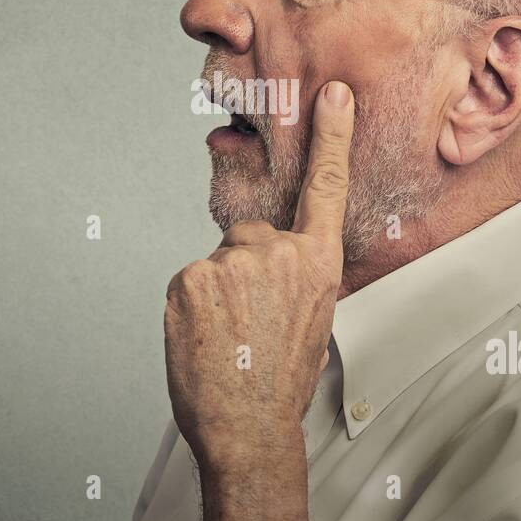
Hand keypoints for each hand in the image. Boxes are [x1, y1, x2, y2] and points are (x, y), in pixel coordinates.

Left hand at [163, 79, 353, 520]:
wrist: (248, 427)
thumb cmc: (281, 381)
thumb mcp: (313, 319)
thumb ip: (297, 276)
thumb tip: (271, 264)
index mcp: (317, 263)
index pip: (326, 187)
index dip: (330, 137)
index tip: (332, 94)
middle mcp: (278, 254)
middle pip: (249, 237)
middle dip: (243, 272)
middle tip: (248, 325)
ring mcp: (232, 263)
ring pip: (216, 264)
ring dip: (216, 295)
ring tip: (229, 340)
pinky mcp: (191, 276)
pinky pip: (188, 282)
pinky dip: (191, 308)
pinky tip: (206, 340)